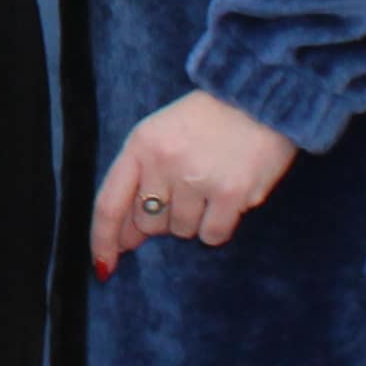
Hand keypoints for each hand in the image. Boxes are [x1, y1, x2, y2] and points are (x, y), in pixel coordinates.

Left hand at [91, 90, 298, 267]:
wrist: (261, 98)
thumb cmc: (207, 121)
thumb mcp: (161, 135)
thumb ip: (138, 181)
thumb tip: (126, 240)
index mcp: (141, 143)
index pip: (109, 203)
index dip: (103, 240)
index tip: (104, 267)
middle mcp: (164, 160)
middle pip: (149, 223)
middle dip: (164, 217)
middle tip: (188, 188)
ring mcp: (197, 177)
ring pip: (182, 231)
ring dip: (195, 218)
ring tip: (212, 182)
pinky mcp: (231, 192)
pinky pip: (213, 235)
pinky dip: (220, 226)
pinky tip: (229, 197)